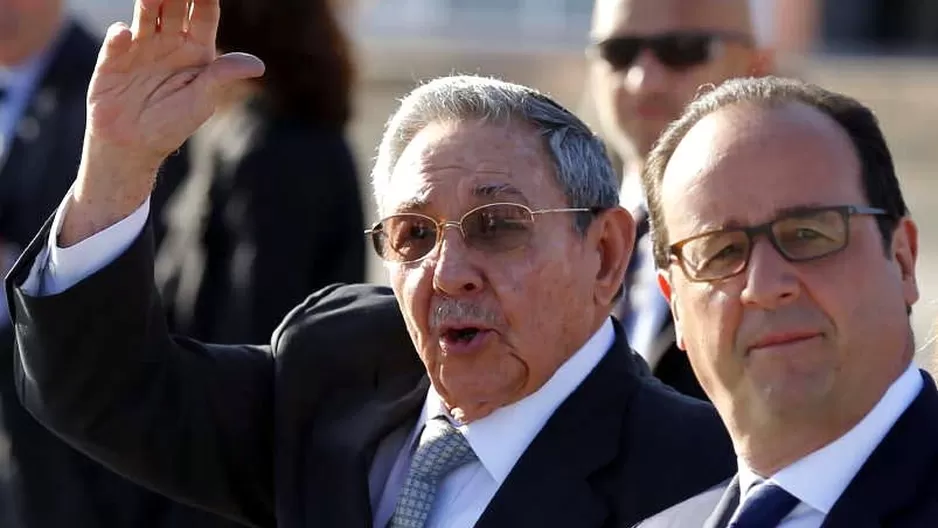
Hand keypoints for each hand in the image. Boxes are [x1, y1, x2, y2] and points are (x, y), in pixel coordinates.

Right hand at [61, 0, 263, 245]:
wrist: (132, 147)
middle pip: (174, 8)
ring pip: (145, 15)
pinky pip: (116, 41)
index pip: (203, 15)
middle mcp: (168, 43)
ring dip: (148, 2)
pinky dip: (119, 36)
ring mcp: (140, 47)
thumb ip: (223, 75)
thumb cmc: (172, 124)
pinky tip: (125, 34)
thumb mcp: (202, 100)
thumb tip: (258, 65)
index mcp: (195, 51)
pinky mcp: (112, 59)